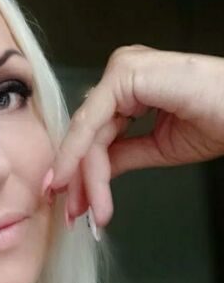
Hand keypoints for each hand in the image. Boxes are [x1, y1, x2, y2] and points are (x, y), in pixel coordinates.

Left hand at [42, 45, 223, 230]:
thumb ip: (122, 155)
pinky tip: (76, 181)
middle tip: (72, 212)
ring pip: (87, 133)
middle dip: (78, 178)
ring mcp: (123, 69)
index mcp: (131, 86)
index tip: (75, 202)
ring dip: (85, 176)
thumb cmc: (221, 120)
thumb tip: (92, 172)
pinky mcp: (124, 73)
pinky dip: (80, 155)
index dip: (81, 170)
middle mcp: (123, 74)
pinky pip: (92, 121)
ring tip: (86, 209)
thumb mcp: (158, 147)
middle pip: (87, 134)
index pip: (95, 133)